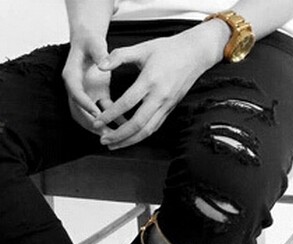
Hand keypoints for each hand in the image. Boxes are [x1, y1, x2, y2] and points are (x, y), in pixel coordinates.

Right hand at [62, 35, 125, 133]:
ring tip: (116, 135)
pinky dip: (113, 119)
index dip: (85, 105)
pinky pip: (104, 111)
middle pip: (79, 112)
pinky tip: (126, 125)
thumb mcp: (95, 43)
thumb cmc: (91, 41)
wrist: (90, 42)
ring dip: (102, 127)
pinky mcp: (97, 96)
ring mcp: (87, 94)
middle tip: (106, 133)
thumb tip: (104, 64)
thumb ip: (100, 52)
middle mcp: (76, 89)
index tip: (97, 114)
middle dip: (92, 124)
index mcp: (71, 76)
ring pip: (90, 116)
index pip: (76, 93)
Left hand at [94, 22, 228, 149]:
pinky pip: (155, 127)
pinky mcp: (170, 109)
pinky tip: (130, 138)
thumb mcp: (142, 48)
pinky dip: (141, 136)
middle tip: (104, 140)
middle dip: (119, 135)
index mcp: (150, 80)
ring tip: (114, 145)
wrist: (195, 54)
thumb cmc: (169, 49)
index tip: (98, 122)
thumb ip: (119, 56)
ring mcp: (166, 105)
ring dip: (130, 141)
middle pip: (138, 124)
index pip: (127, 103)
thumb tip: (100, 65)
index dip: (110, 115)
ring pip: (147, 130)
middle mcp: (159, 96)